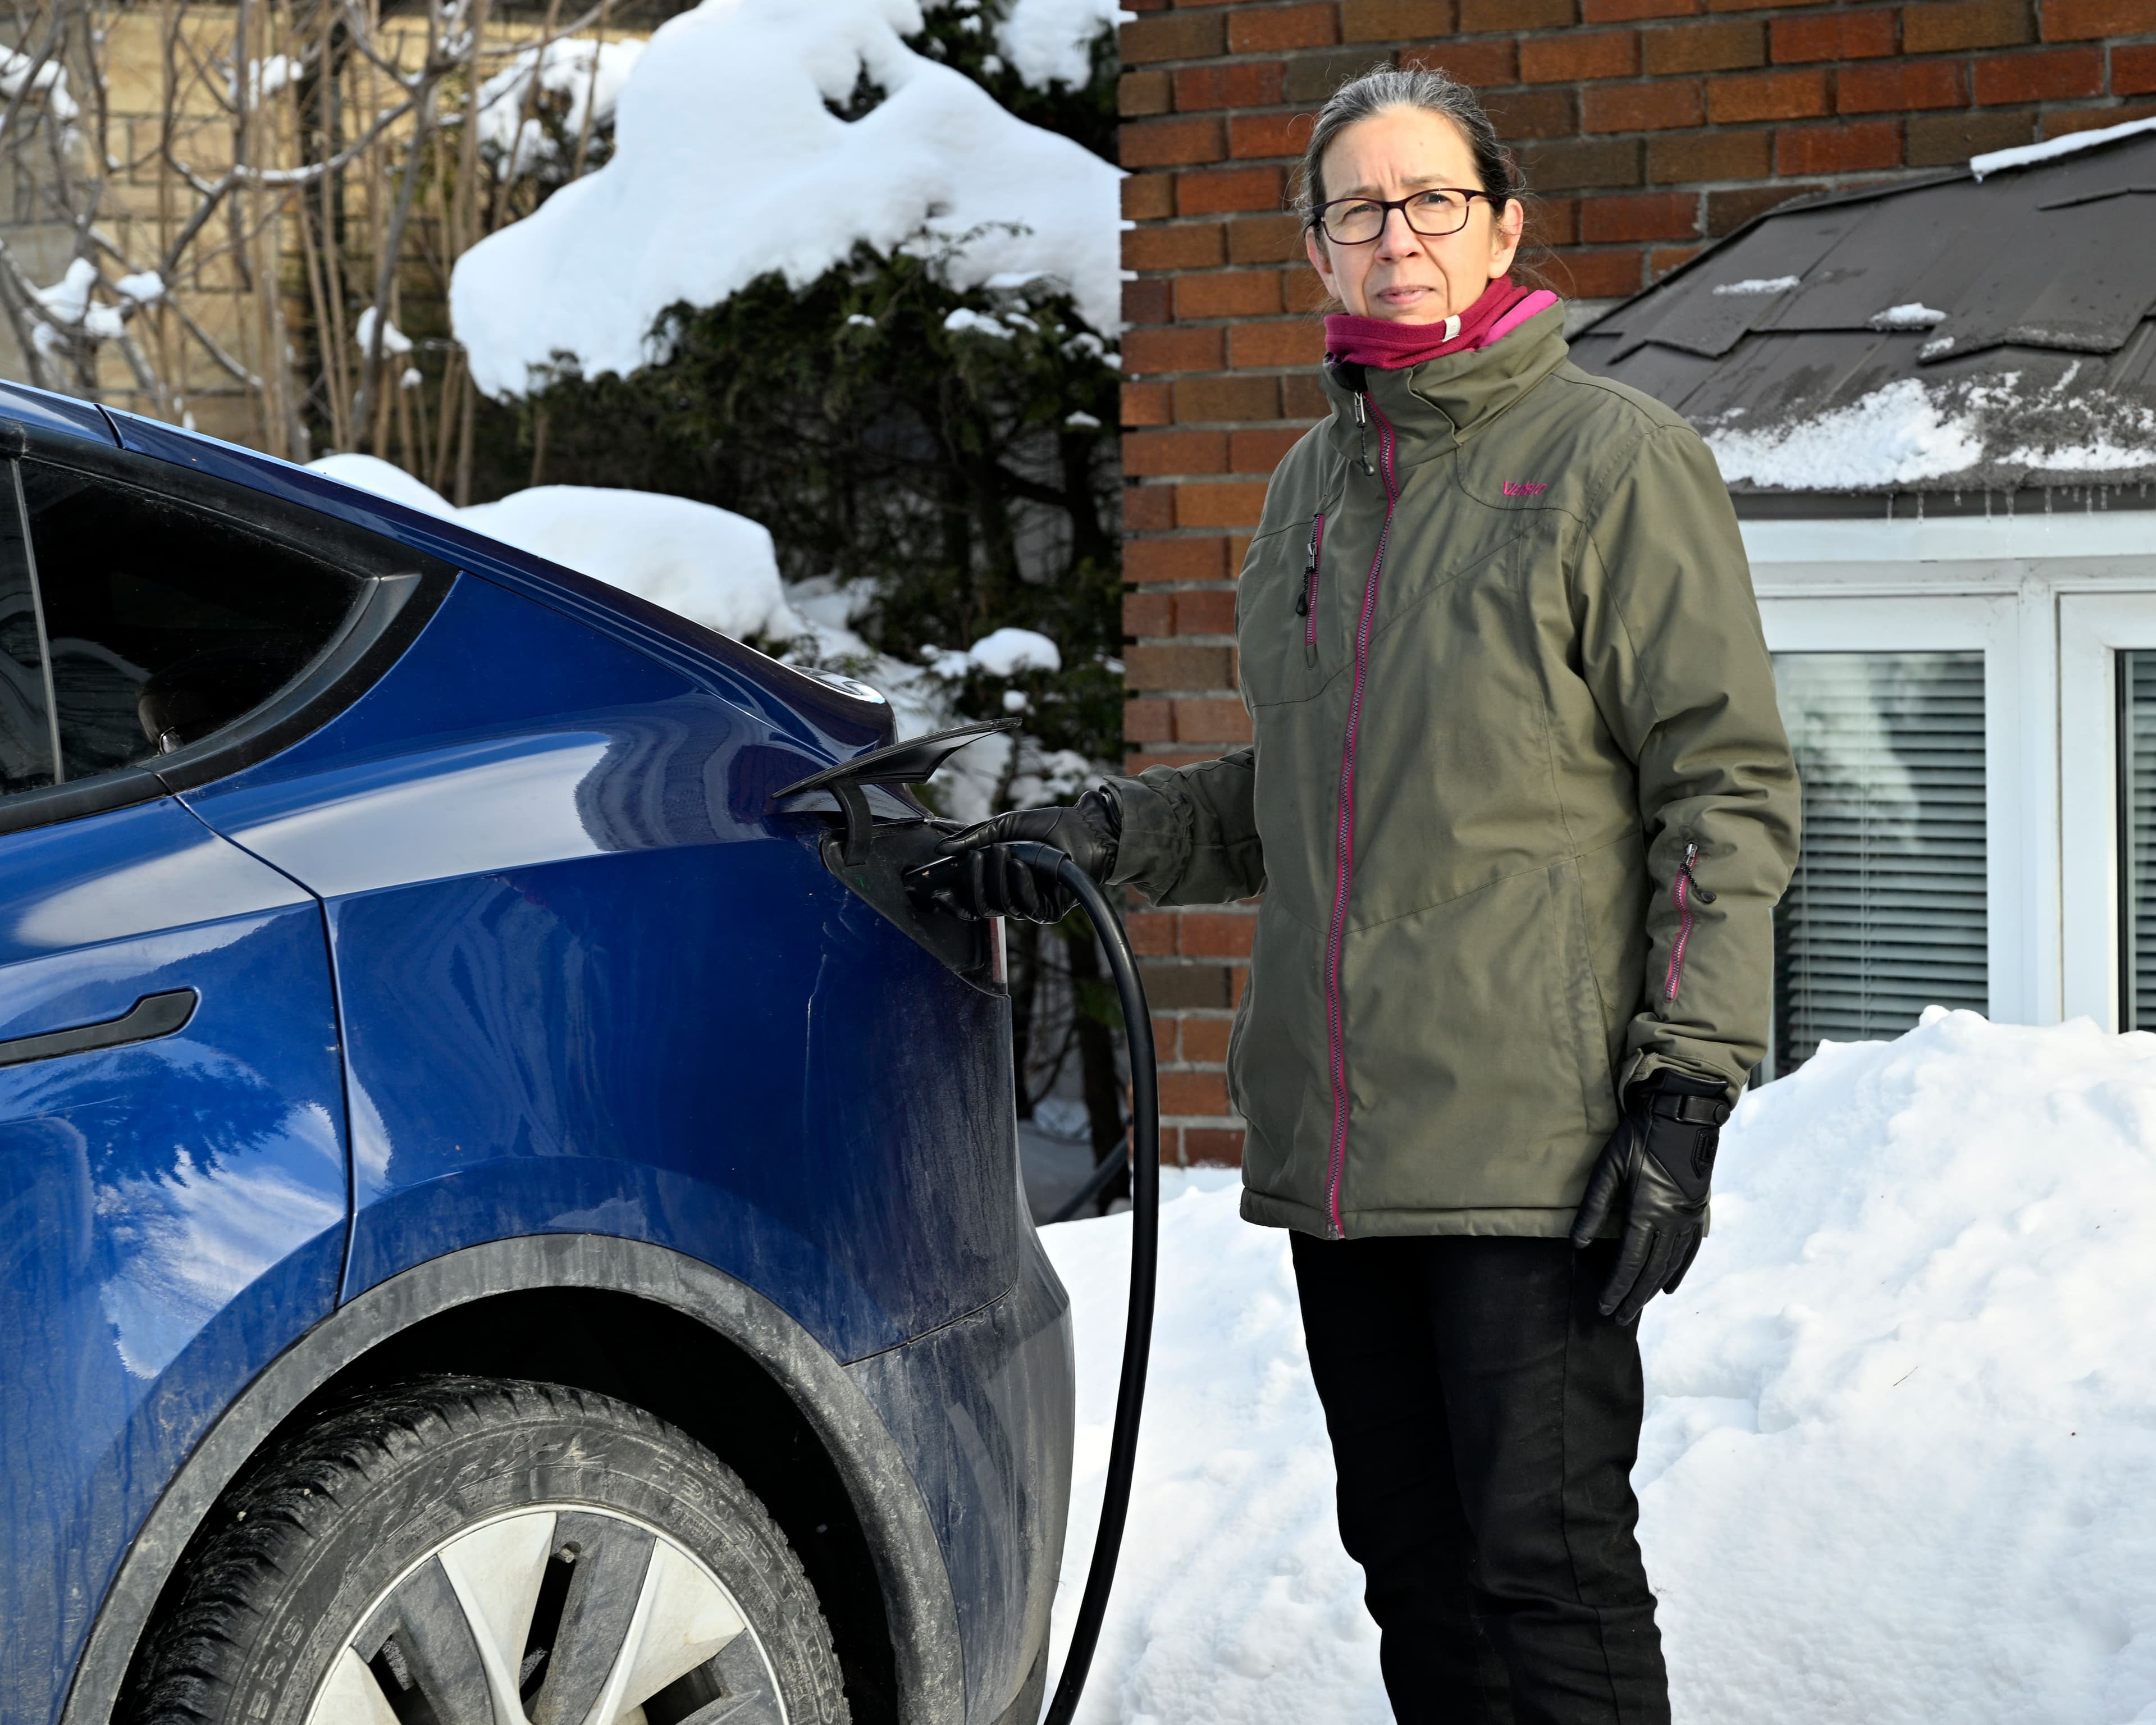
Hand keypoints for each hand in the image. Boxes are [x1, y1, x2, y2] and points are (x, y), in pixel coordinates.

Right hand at [925, 790, 1118, 922]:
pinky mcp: (1049, 911)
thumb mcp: (1004, 827)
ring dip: (999, 878)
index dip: (951, 899)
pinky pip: (1027, 907)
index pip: (968, 899)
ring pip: (1002, 906)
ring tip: (1004, 851)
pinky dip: (1021, 885)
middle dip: (976, 881)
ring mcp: (1030, 906)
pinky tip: (1021, 865)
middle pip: (981, 905)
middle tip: (978, 856)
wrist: (1084, 829)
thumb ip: (973, 838)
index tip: (939, 890)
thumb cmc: (1047, 826)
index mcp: (997, 881)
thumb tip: (942, 850)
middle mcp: (1011, 897)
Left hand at [1569, 1074, 1731, 1324]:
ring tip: (1637, 1306)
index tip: (1604, 1306)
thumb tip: (1579, 1243)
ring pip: (1670, 1265)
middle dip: (1633, 1297)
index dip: (1616, 1287)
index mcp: (1647, 1212)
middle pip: (1650, 1270)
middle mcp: (1672, 1221)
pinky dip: (1678, 1271)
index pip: (1630, 1262)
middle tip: (1617, 1318)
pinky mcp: (1698, 1211)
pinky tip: (1668, 1286)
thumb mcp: (1609, 1167)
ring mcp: (1688, 1218)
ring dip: (1652, 1289)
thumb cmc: (1640, 1137)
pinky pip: (1689, 1251)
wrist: (1683, 1116)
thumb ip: (1594, 1208)